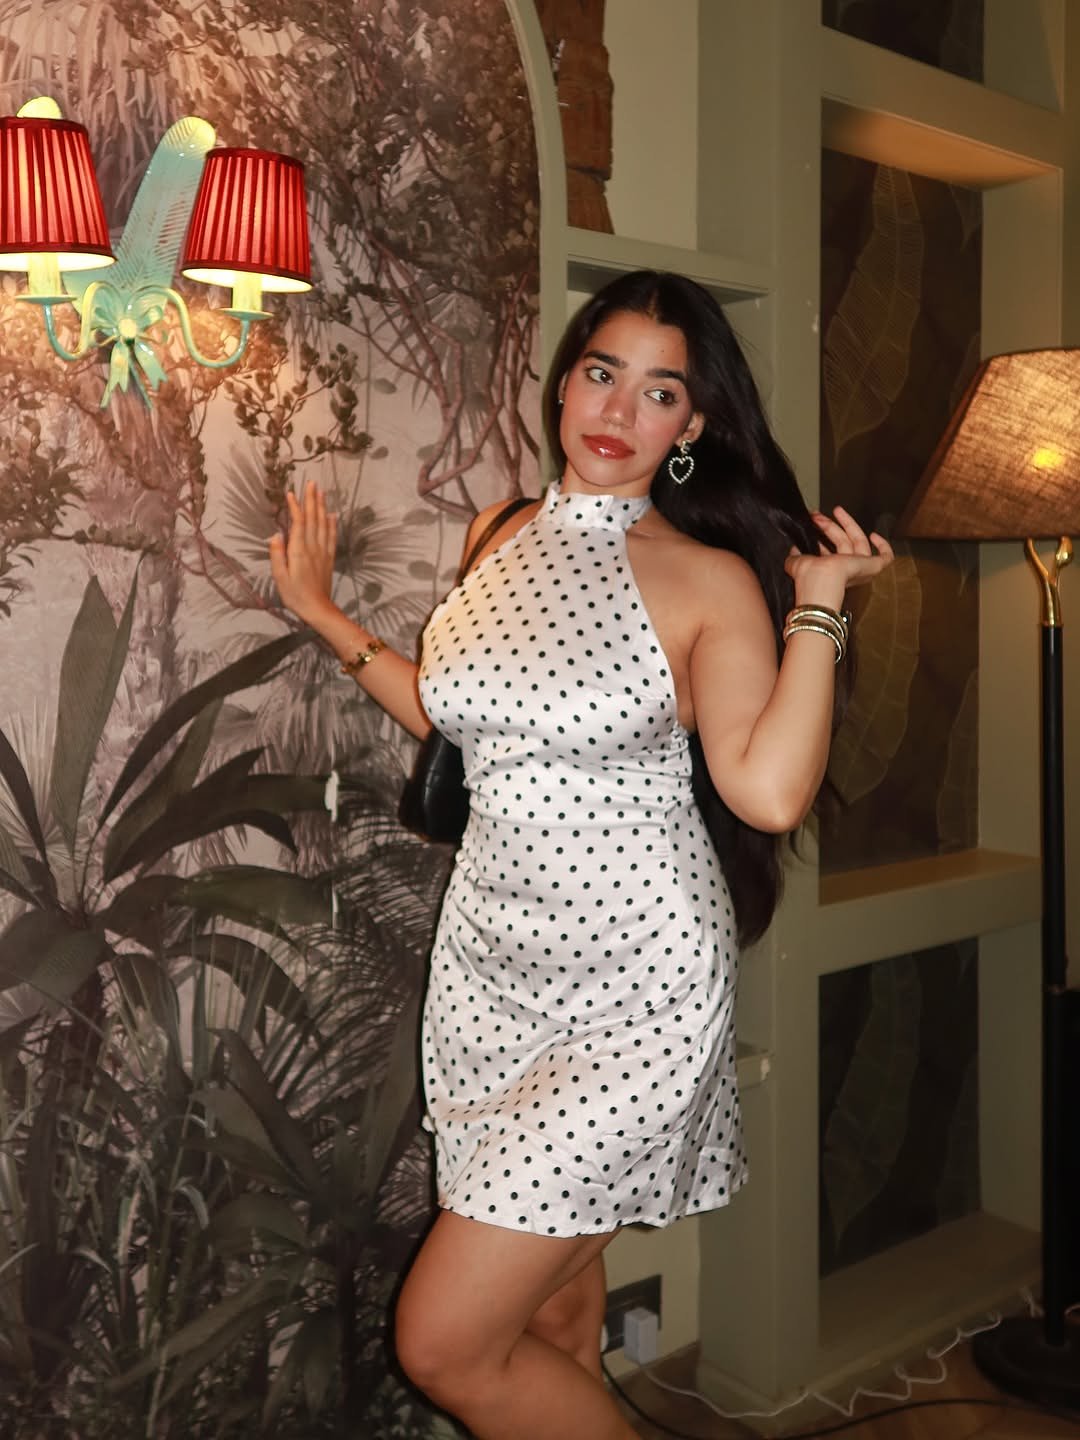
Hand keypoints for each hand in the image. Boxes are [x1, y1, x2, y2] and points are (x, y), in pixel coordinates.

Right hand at [269, 482, 338, 623]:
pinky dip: (332, 524)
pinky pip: (331, 537)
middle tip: (312, 482)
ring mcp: (323, 552)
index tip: (291, 493)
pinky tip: (332, 515)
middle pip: (313, 519)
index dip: (295, 507)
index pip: (298, 523)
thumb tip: (275, 535)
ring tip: (321, 492)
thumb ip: (277, 555)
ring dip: (322, 507)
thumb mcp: (280, 577)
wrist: (318, 609)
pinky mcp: (329, 558)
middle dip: (311, 499)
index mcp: (299, 551)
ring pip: (323, 524)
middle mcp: (313, 547)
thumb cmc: (295, 595)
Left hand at [785, 506, 893, 607]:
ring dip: (846, 524)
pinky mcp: (873, 566)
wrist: (822, 579)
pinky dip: (883, 546)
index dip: (824, 536)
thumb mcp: (796, 563)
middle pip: (843, 542)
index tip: (814, 523)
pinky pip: (886, 557)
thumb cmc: (809, 576)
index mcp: (829, 573)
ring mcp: (861, 568)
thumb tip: (795, 547)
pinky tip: (874, 535)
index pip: (830, 552)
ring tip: (835, 510)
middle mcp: (846, 571)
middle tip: (818, 514)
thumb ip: (795, 556)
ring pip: (858, 542)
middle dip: (830, 526)